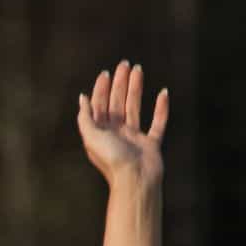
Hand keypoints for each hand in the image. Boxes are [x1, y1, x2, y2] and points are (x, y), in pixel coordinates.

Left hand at [77, 61, 167, 187]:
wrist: (135, 181)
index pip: (99, 107)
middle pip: (117, 104)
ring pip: (135, 108)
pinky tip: (163, 93)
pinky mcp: (151, 145)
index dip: (101, 90)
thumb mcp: (92, 138)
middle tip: (125, 64)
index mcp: (101, 134)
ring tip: (139, 70)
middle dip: (119, 84)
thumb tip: (82, 98)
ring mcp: (134, 140)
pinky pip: (158, 123)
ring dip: (136, 89)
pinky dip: (161, 109)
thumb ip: (85, 118)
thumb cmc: (112, 161)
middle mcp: (117, 135)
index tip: (106, 73)